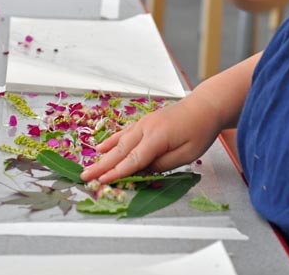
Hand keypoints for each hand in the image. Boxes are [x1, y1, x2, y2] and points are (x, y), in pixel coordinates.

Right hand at [80, 94, 221, 182]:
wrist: (204, 106)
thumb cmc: (200, 131)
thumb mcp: (187, 154)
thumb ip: (163, 164)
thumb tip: (142, 170)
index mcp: (157, 138)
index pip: (133, 160)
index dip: (117, 172)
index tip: (102, 181)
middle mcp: (145, 129)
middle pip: (120, 151)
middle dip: (102, 165)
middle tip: (85, 176)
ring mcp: (143, 124)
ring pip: (119, 142)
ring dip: (104, 156)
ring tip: (89, 166)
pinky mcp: (144, 122)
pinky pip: (124, 133)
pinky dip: (111, 141)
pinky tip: (101, 147)